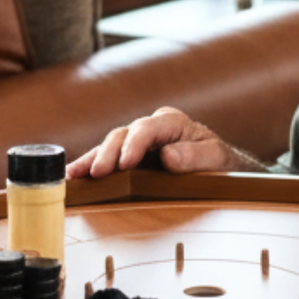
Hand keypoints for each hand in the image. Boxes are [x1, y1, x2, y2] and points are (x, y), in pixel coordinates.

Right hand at [66, 106, 262, 178]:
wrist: (224, 172)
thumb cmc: (221, 164)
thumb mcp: (216, 159)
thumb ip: (195, 157)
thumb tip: (168, 156)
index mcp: (172, 122)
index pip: (147, 129)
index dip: (133, 145)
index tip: (125, 164)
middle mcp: (152, 127)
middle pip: (123, 135)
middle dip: (107, 154)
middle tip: (97, 173)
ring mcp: (139, 141)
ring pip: (110, 145)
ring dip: (92, 160)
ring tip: (74, 175)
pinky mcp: (132, 156)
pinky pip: (110, 159)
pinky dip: (92, 166)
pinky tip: (75, 176)